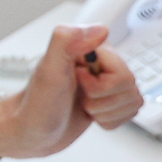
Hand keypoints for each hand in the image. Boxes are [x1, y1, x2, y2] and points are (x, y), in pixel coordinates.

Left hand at [0, 24, 141, 159]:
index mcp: (91, 49)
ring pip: (132, 101)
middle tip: (80, 97)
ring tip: (83, 107)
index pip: (123, 71)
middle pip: (129, 87)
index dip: (100, 85)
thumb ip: (66, 41)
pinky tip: (90, 115)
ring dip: (106, 112)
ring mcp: (106, 83)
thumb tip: (100, 29)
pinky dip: (110, 121)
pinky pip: (129, 113)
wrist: (29, 132)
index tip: (79, 82)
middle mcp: (101, 64)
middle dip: (102, 100)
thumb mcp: (47, 69)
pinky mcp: (109, 101)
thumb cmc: (35, 103)